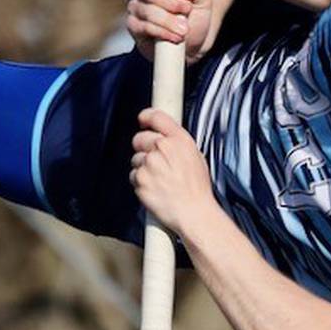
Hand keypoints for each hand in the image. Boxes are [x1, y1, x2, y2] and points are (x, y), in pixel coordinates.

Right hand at [126, 0, 214, 61]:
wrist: (192, 42)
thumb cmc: (195, 16)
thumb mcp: (204, 1)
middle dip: (170, 2)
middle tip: (186, 9)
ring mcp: (137, 8)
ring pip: (147, 11)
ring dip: (168, 21)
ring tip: (184, 29)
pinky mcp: (134, 26)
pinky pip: (142, 27)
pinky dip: (160, 32)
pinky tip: (173, 36)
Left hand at [129, 108, 214, 236]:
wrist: (193, 213)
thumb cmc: (197, 189)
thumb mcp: (195, 156)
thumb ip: (177, 143)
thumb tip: (163, 137)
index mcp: (179, 140)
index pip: (156, 117)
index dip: (146, 117)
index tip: (143, 120)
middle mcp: (162, 148)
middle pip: (139, 138)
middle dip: (143, 147)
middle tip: (154, 161)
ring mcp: (149, 163)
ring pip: (136, 159)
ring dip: (142, 167)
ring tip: (159, 180)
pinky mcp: (140, 179)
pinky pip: (133, 175)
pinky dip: (140, 182)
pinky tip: (154, 188)